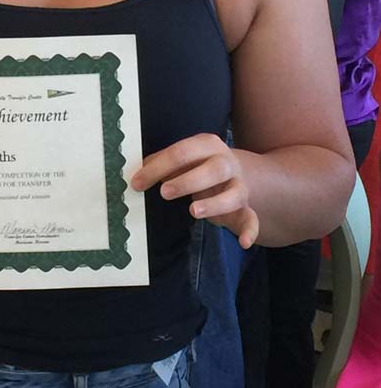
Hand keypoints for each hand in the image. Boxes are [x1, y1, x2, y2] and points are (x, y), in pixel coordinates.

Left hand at [130, 132, 258, 248]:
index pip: (182, 152)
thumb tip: (135, 173)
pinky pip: (252, 219)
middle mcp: (226, 162)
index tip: (137, 183)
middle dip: (188, 181)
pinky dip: (250, 231)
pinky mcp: (245, 208)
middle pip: (213, 169)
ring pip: (233, 194)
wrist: (234, 173)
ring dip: (214, 203)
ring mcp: (239, 185)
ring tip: (193, 211)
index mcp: (206, 145)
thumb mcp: (181, 159)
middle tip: (164, 192)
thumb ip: (160, 163)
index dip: (158, 167)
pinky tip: (243, 242)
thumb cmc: (196, 165)